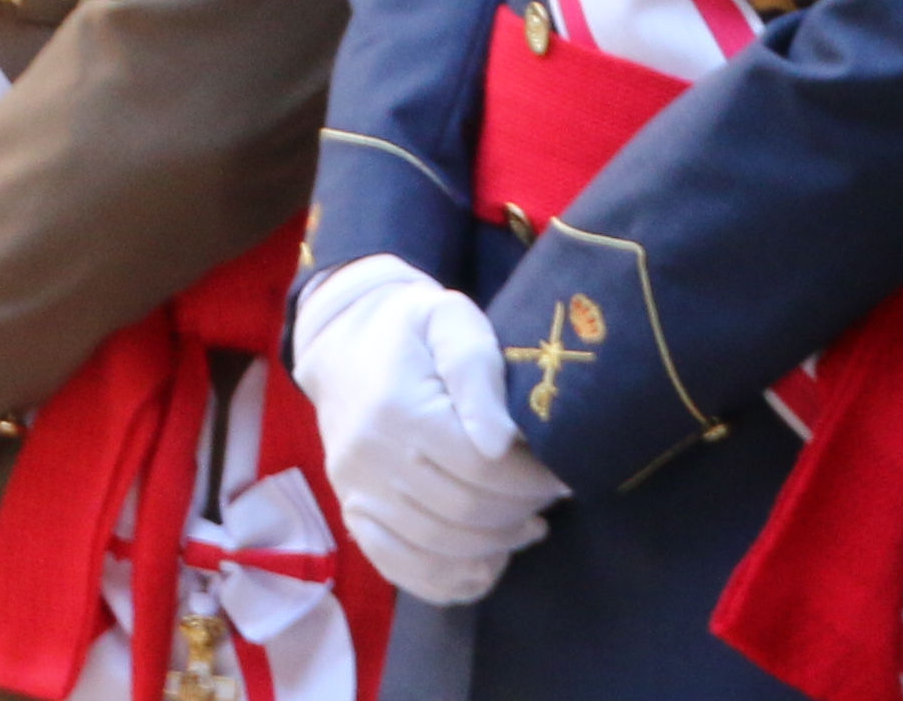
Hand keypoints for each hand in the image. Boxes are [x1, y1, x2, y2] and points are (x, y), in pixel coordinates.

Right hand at [291, 257, 567, 603]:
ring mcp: (355, 489)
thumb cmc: (411, 329)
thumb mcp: (450, 322)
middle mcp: (369, 456)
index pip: (480, 469)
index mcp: (397, 408)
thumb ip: (478, 372)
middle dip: (519, 513)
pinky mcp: (352, 510)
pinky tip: (484, 565)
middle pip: (463, 514)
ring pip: (437, 547)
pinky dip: (447, 580)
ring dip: (495, 548)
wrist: (342, 340)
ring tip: (525, 528)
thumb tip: (499, 443)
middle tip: (547, 499)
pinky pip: (399, 566)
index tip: (559, 473)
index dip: (531, 480)